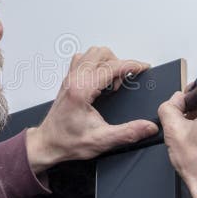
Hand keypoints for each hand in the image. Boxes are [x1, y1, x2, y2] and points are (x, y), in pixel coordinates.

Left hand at [26, 47, 158, 173]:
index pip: (111, 66)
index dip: (131, 65)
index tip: (143, 67)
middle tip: (123, 83)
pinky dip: (96, 64)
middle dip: (118, 64)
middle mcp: (74, 80)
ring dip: (107, 62)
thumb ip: (128, 133)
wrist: (47, 144)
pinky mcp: (68, 81)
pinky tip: (100, 81)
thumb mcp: (102, 140)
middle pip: (101, 53)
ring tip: (112, 83)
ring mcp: (70, 78)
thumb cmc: (67, 141)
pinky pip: (83, 60)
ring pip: (91, 53)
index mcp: (82, 90)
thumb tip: (148, 127)